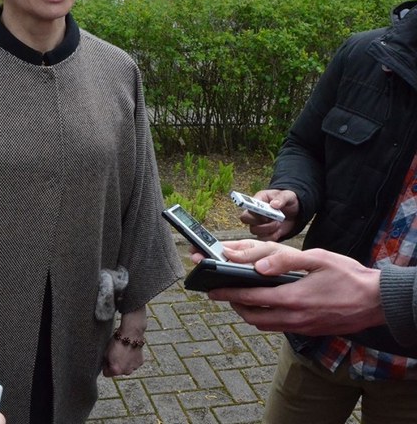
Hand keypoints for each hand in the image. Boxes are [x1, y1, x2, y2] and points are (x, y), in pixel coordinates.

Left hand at [102, 309, 145, 376]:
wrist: (131, 335)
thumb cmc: (117, 342)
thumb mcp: (106, 353)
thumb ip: (105, 363)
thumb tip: (106, 366)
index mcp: (116, 370)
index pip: (107, 374)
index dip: (105, 367)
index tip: (107, 360)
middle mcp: (126, 372)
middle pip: (118, 371)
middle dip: (116, 365)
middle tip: (116, 355)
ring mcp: (134, 368)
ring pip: (126, 368)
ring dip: (125, 363)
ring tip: (124, 352)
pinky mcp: (140, 363)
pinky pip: (133, 364)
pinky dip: (132, 360)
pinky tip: (130, 351)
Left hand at [208, 240, 384, 334]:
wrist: (378, 301)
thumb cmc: (349, 275)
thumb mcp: (318, 258)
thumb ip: (286, 260)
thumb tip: (258, 265)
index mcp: (293, 299)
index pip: (250, 298)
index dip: (227, 294)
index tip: (211, 290)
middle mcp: (295, 318)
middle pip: (252, 317)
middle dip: (234, 306)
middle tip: (222, 293)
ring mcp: (302, 327)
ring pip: (265, 325)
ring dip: (249, 313)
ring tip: (240, 298)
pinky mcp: (309, 330)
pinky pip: (279, 327)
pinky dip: (266, 318)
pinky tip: (266, 304)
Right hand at [238, 189, 297, 241]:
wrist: (294, 213)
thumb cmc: (288, 201)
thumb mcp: (288, 196)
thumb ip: (282, 198)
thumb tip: (274, 204)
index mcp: (258, 200)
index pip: (248, 206)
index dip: (255, 212)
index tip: (267, 214)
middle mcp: (255, 213)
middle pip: (245, 219)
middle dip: (259, 221)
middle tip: (273, 220)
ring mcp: (258, 224)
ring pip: (254, 230)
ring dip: (268, 229)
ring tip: (279, 223)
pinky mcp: (264, 233)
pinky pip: (263, 238)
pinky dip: (272, 236)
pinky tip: (279, 230)